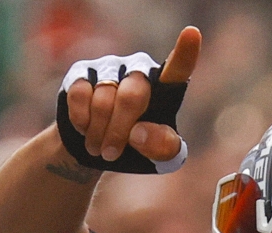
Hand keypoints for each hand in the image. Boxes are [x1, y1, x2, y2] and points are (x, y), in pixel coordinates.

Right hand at [60, 26, 201, 171]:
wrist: (96, 150)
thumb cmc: (136, 148)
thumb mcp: (159, 159)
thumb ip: (162, 147)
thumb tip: (138, 132)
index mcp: (164, 88)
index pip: (176, 69)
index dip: (185, 52)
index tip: (191, 34)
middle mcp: (139, 70)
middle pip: (132, 96)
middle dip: (119, 131)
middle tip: (111, 154)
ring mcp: (110, 67)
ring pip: (103, 99)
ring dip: (98, 132)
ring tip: (98, 147)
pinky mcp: (82, 71)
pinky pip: (80, 95)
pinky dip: (81, 120)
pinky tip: (84, 128)